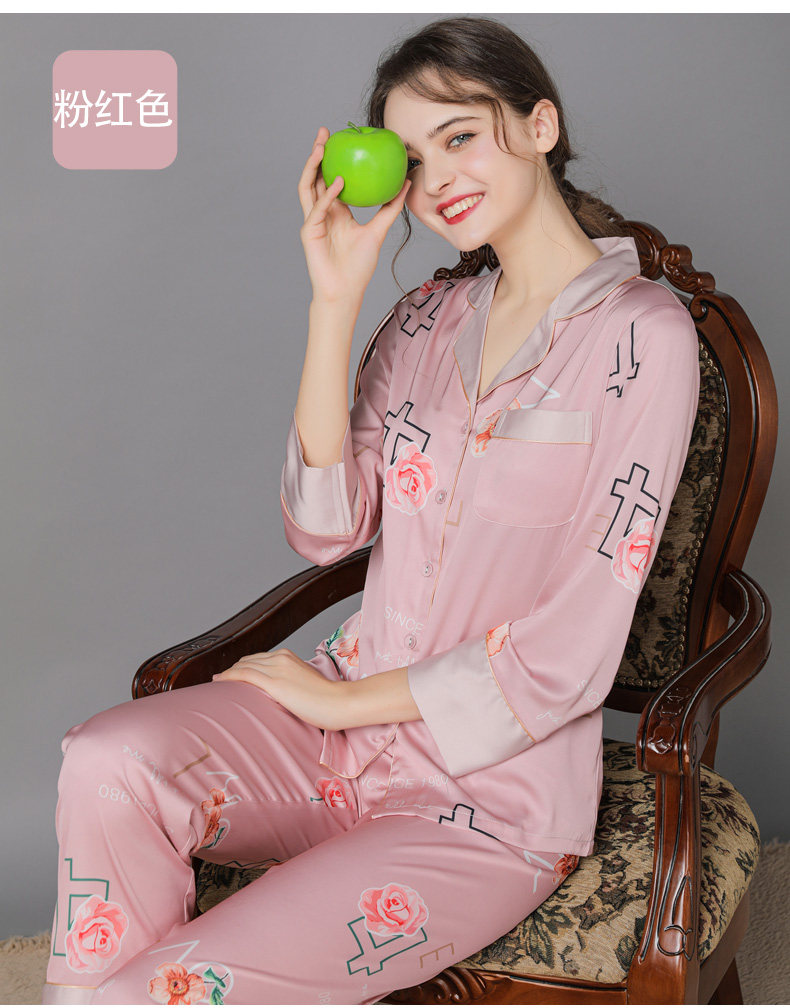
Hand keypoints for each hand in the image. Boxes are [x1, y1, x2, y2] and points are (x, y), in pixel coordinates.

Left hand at [212, 649, 344, 730]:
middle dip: (232, 669)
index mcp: (289, 656)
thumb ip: (291, 682)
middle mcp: (281, 658)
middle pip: (248, 661)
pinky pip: (244, 675)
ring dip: (227, 674)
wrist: (338, 702)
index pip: (258, 658)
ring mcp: (277, 669)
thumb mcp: (306, 683)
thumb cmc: (327, 699)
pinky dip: (228, 676)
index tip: (233, 675)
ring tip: (216, 682)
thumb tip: (283, 693)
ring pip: (243, 666)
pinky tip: (218, 682)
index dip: (243, 666)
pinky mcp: (274, 682)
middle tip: (220, 680)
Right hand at [298, 126, 410, 305]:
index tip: (343, 138)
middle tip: (326, 132)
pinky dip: (327, 194)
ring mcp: (313, 221)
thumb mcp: (378, 231)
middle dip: (318, 153)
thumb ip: (389, 208)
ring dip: (313, 166)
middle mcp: (322, 213)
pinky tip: (338, 181)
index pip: (330, 178)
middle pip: (315, 176)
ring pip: (308, 187)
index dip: (333, 158)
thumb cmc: (359, 267)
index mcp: (335, 211)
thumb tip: (406, 183)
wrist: (346, 291)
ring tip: (322, 147)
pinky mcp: (309, 232)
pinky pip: (318, 208)